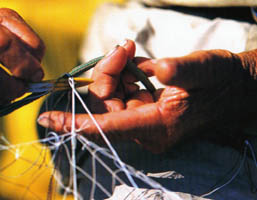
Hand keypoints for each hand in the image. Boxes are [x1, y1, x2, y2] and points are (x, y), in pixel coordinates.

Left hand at [38, 40, 256, 152]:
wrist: (233, 87)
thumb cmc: (221, 79)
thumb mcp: (205, 68)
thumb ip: (180, 68)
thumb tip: (154, 69)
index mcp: (157, 124)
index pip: (107, 127)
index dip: (75, 124)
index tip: (48, 120)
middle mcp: (145, 128)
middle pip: (104, 105)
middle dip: (106, 74)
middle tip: (123, 51)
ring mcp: (143, 120)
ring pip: (109, 97)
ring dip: (114, 72)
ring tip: (133, 55)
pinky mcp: (142, 110)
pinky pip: (119, 93)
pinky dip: (122, 75)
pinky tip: (137, 65)